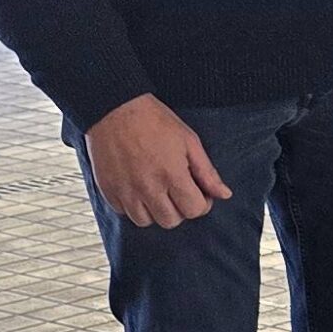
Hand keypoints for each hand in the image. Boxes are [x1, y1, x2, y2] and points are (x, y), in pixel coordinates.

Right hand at [87, 95, 231, 227]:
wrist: (114, 109)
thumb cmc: (154, 121)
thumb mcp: (189, 141)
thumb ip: (207, 172)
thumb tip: (224, 194)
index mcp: (171, 175)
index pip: (194, 210)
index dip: (201, 203)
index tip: (198, 192)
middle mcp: (147, 187)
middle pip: (170, 221)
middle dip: (180, 209)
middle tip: (177, 190)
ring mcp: (125, 191)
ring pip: (146, 222)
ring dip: (155, 211)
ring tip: (157, 190)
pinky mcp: (108, 190)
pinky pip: (124, 213)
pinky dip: (133, 206)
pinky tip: (138, 188)